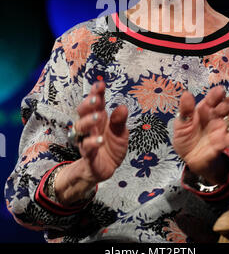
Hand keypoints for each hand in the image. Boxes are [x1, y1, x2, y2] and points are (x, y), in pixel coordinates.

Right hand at [55, 81, 128, 204]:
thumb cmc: (112, 147)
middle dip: (87, 104)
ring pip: (80, 127)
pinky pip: (86, 147)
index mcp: (99, 118)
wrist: (106, 169)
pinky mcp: (87, 154)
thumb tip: (122, 107)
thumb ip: (120, 121)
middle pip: (82, 112)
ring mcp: (86, 139)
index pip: (96, 102)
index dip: (96, 92)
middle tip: (95, 98)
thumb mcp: (121, 133)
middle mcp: (90, 126)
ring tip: (98, 116)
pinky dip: (92, 143)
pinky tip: (100, 140)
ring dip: (88, 120)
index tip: (100, 84)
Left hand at [173, 86, 228, 183]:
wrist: (188, 158)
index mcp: (204, 109)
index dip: (216, 95)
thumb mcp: (181, 123)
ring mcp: (221, 129)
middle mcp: (215, 117)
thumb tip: (186, 94)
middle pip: (225, 108)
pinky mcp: (223, 143)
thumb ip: (185, 110)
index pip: (211, 100)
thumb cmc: (185, 136)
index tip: (220, 90)